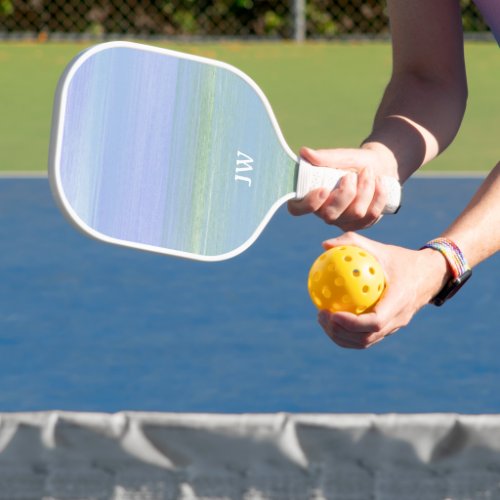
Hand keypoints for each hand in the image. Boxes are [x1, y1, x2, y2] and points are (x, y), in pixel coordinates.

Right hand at [288, 145, 397, 230]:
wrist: (379, 166)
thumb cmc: (353, 161)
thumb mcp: (341, 156)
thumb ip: (324, 157)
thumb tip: (304, 152)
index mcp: (310, 196)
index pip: (298, 209)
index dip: (309, 204)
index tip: (323, 189)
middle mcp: (323, 212)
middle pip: (330, 215)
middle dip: (346, 193)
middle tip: (351, 174)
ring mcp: (342, 221)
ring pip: (355, 213)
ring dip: (365, 189)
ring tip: (368, 172)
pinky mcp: (361, 224)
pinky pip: (371, 215)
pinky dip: (378, 195)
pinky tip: (379, 181)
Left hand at [316, 232, 449, 348]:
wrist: (429, 275)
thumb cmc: (401, 259)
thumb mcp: (380, 248)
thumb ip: (353, 243)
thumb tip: (324, 245)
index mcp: (399, 301)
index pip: (375, 322)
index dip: (352, 323)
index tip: (332, 313)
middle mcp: (398, 319)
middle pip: (366, 338)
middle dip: (340, 332)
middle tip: (321, 314)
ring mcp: (394, 327)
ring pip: (365, 342)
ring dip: (341, 336)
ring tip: (322, 319)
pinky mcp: (389, 329)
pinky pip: (366, 337)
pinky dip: (347, 333)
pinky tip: (331, 318)